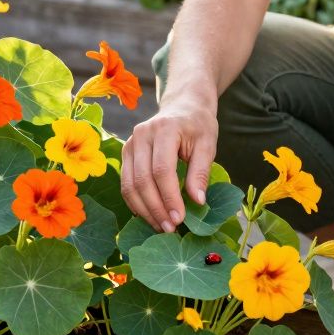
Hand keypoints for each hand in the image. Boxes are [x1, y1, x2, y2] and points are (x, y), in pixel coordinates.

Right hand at [120, 94, 218, 232]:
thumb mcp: (208, 144)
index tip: (180, 218)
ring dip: (144, 210)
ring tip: (161, 226)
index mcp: (164, 129)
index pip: (162, 170)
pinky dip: (136, 203)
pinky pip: (125, 184)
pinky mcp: (126, 153)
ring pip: (129, 185)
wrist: (182, 106)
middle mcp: (141, 135)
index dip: (169, 197)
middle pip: (142, 180)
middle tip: (171, 228)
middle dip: (155, 208)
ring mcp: (130, 144)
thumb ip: (201, 172)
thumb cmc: (197, 125)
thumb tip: (197, 202)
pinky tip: (150, 216)